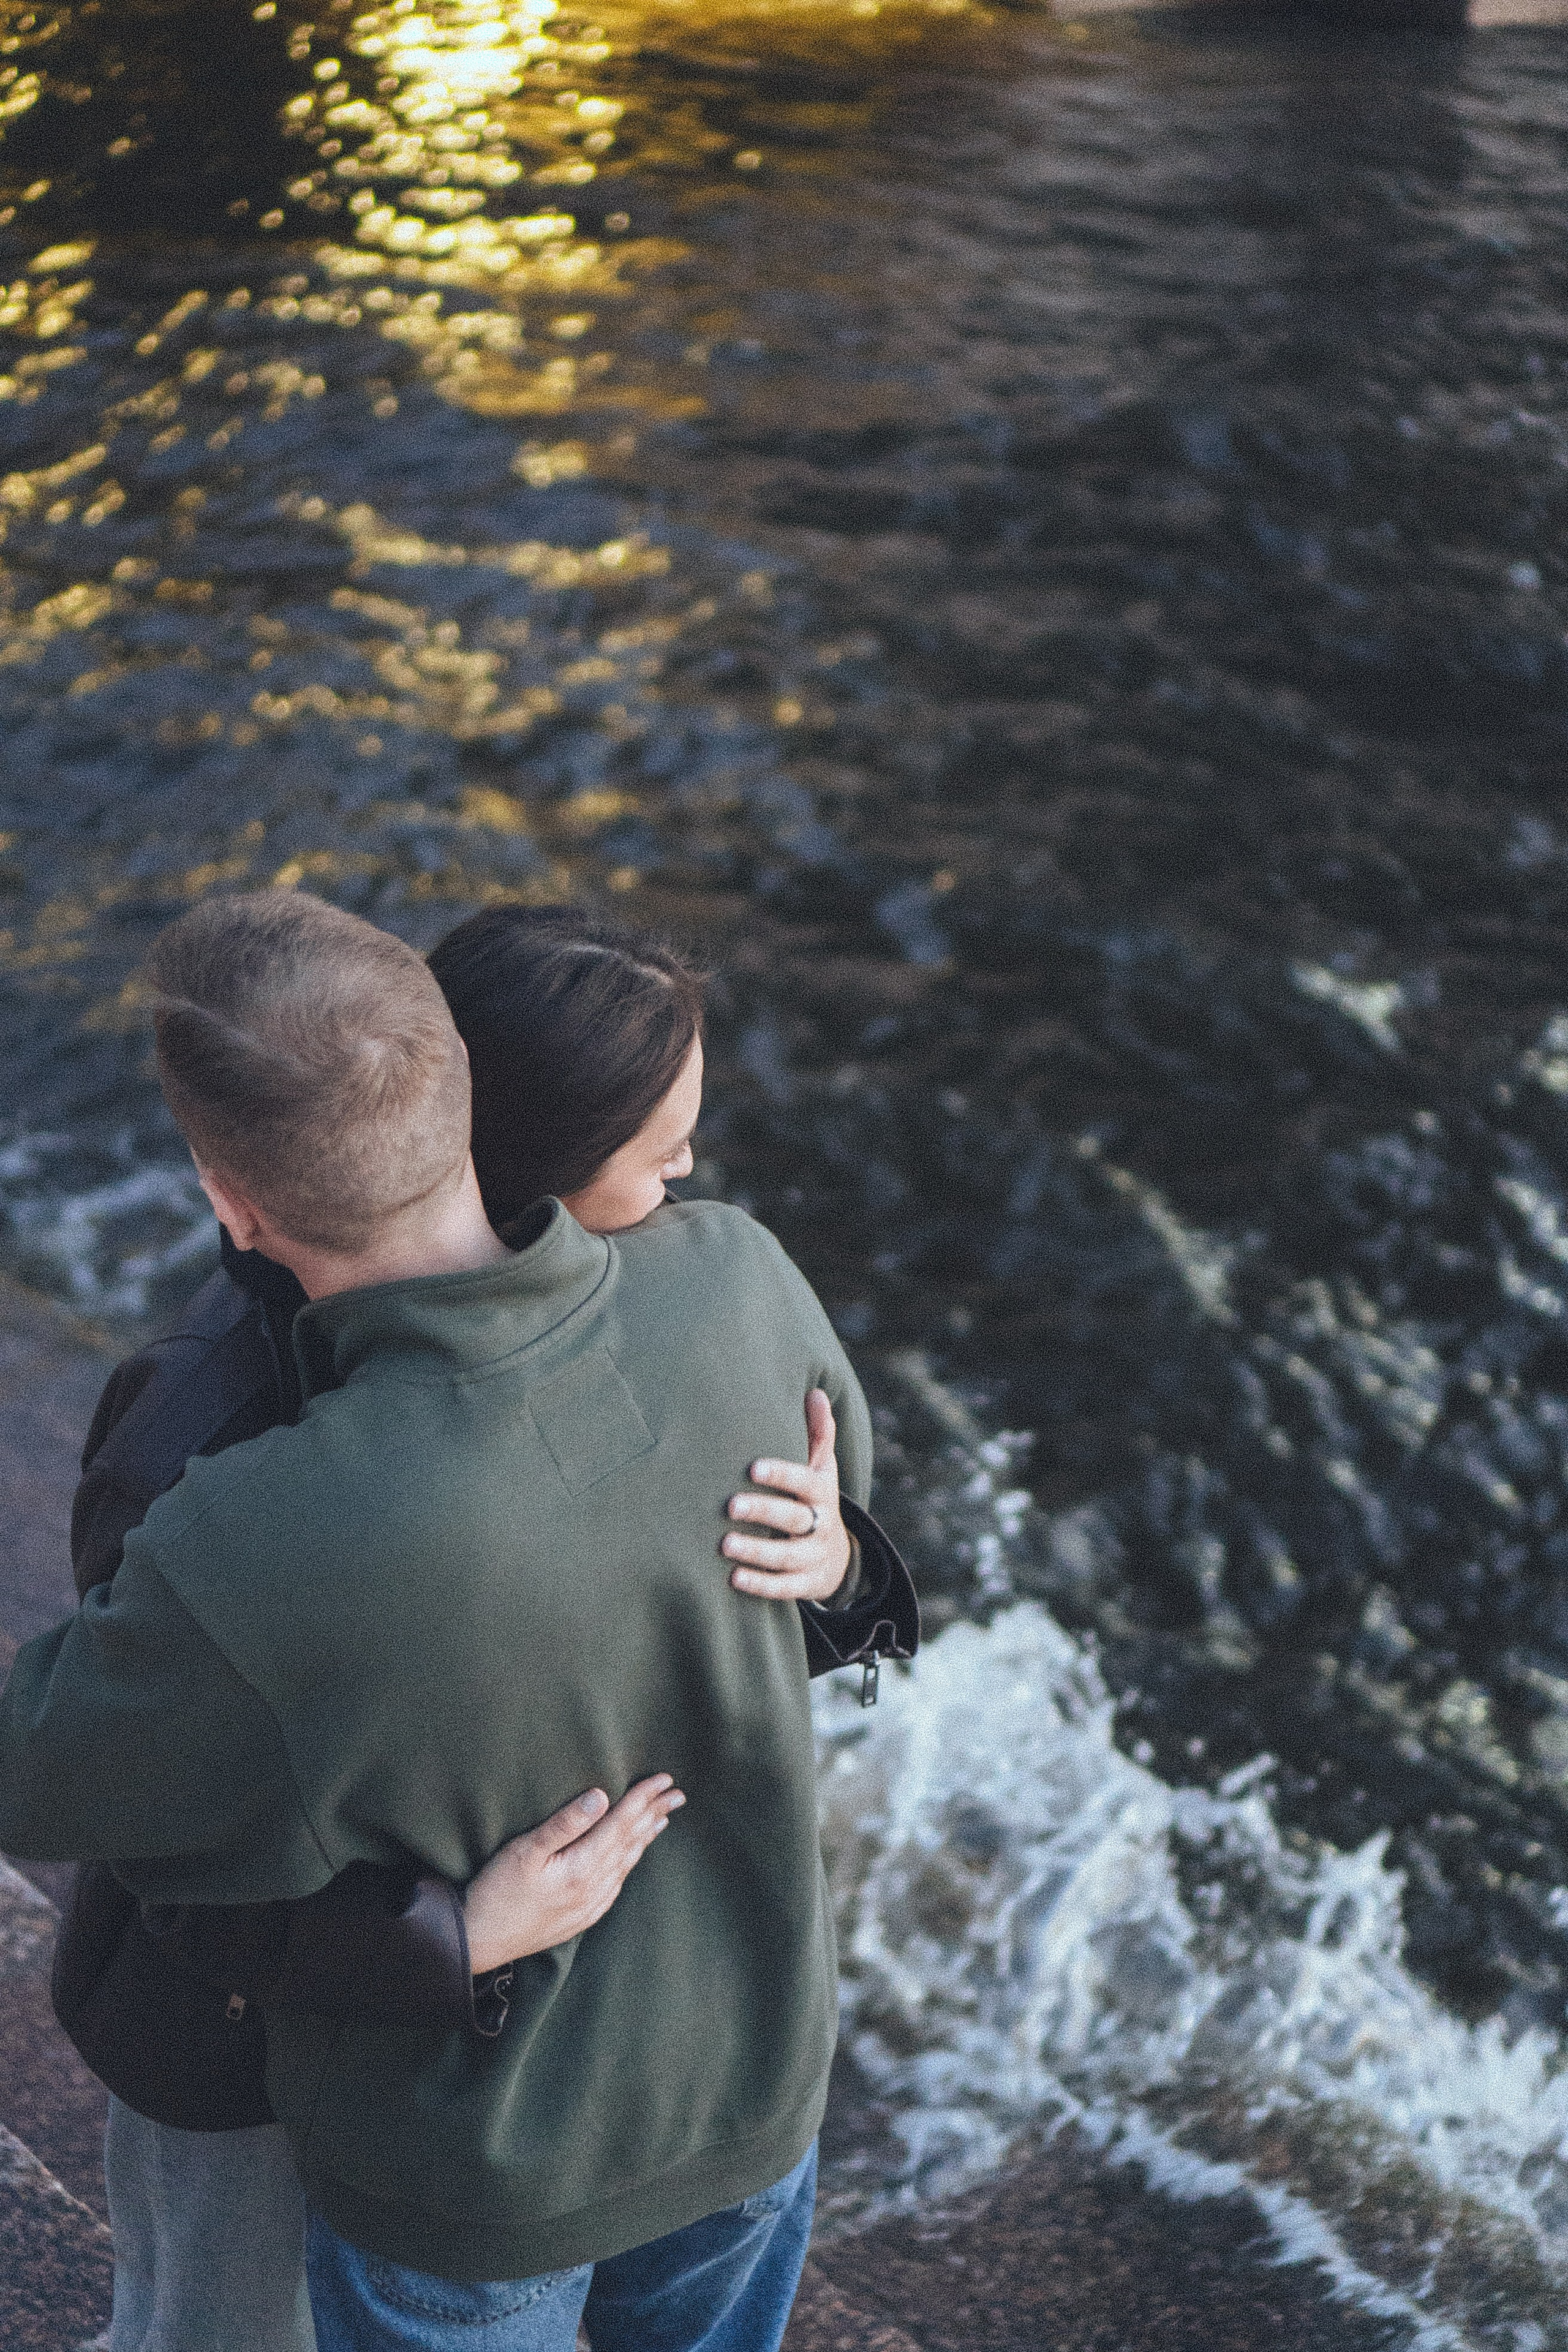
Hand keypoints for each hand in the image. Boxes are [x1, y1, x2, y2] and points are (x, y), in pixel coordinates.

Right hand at [463, 1775, 684, 1975]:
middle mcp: (594, 1889)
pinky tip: (630, 1857)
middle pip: (631, 1843)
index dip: (643, 1799)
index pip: (621, 1824)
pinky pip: (615, 1885)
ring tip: (662, 1819)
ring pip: (626, 1864)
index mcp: (582, 1868)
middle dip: (654, 1815)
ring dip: (645, 1838)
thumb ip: (564, 1823)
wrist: (479, 1942)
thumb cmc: (497, 1891)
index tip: (664, 1778)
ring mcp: (589, 1906)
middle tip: (678, 1793)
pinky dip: (628, 1864)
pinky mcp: (581, 1917)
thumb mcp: (525, 1850)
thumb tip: (601, 1796)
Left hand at [723, 1388, 852, 1604]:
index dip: (781, 1475)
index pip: (804, 1481)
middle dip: (764, 1511)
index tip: (752, 1467)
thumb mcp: (822, 1468)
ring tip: (724, 1545)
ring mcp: (815, 1557)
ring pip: (788, 1556)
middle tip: (730, 1505)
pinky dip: (761, 1584)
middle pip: (795, 1518)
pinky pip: (785, 1588)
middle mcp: (822, 1524)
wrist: (838, 1557)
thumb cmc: (816, 1500)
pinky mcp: (807, 1584)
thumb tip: (815, 1392)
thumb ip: (818, 1433)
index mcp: (823, 1492)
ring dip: (757, 1551)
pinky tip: (733, 1578)